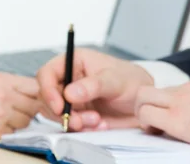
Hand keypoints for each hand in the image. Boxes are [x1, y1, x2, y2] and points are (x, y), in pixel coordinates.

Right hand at [0, 73, 40, 139]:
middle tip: (17, 111)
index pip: (35, 86)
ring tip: (0, 118)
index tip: (35, 100)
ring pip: (26, 122)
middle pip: (35, 106)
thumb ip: (8, 86)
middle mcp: (4, 95)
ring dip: (18, 122)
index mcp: (2, 80)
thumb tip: (27, 94)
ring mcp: (1, 114)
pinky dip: (6, 131)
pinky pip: (12, 133)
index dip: (38, 95)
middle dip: (29, 110)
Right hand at [37, 48, 153, 130]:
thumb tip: (69, 93)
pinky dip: (81, 128)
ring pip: (55, 112)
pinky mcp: (76, 113)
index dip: (48, 90)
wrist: (144, 103)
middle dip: (61, 111)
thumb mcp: (115, 80)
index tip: (59, 107)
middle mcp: (67, 79)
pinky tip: (100, 125)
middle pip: (46, 96)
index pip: (47, 73)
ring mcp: (70, 98)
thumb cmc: (131, 81)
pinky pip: (68, 124)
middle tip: (79, 121)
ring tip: (96, 122)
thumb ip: (92, 86)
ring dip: (73, 121)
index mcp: (72, 62)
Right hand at [135, 74, 189, 145]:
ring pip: (168, 88)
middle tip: (149, 113)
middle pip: (144, 93)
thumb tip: (164, 128)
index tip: (151, 128)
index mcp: (176, 120)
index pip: (144, 112)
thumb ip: (175, 128)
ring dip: (169, 98)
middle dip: (142, 103)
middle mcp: (179, 100)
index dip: (143, 120)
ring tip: (185, 110)